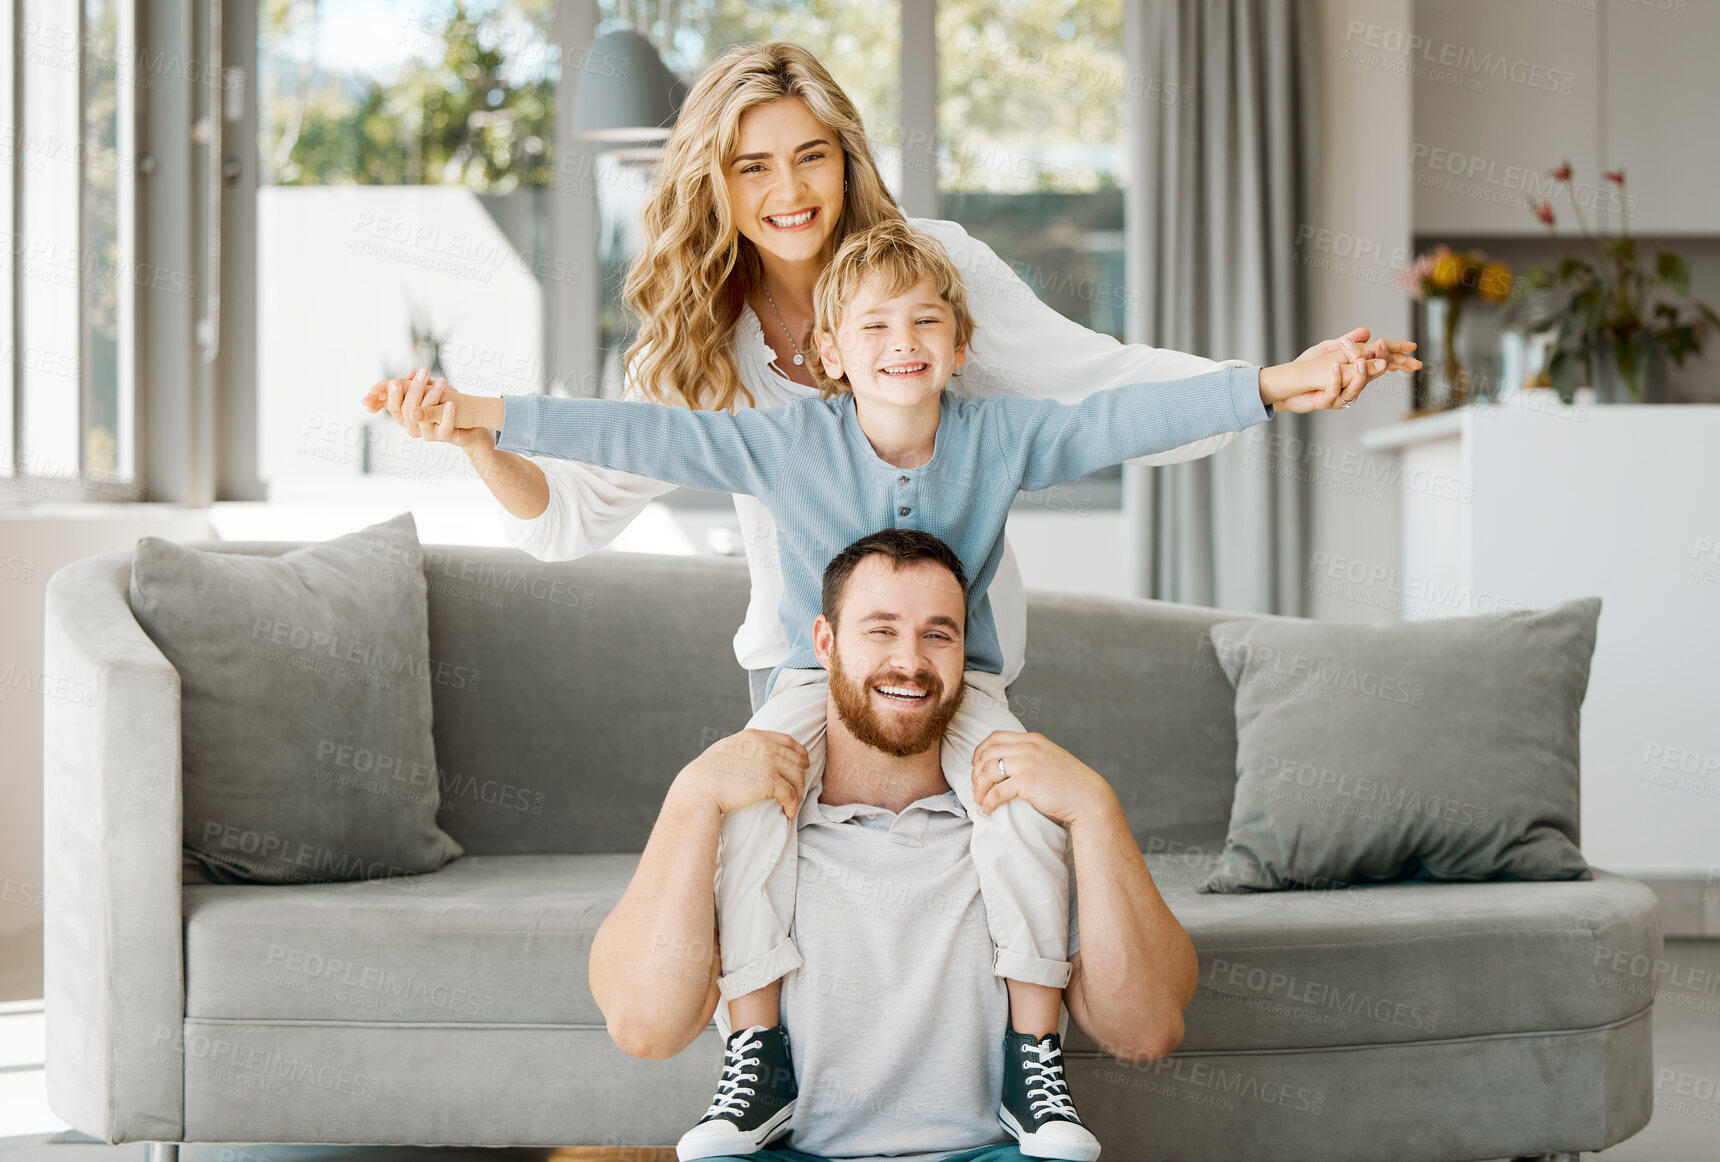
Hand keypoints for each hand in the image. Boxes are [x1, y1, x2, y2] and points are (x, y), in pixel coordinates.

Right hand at [361, 368, 495, 453]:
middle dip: (415, 389)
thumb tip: (410, 373)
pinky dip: (447, 415)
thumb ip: (422, 383)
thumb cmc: (445, 404)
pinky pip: (444, 427)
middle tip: (423, 372)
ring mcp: (428, 434)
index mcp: (406, 416)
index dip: (392, 396)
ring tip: (442, 382)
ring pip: (424, 418)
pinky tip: (451, 404)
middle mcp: (413, 427)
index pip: (393, 407)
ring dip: (433, 397)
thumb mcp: (432, 390)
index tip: (396, 382)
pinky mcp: (444, 437)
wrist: (468, 422)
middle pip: (407, 410)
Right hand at [672, 729, 809, 820]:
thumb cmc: (709, 772)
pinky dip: (793, 804)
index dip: (799, 751)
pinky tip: (789, 812)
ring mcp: (768, 762)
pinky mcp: (769, 782)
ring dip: (798, 791)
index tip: (804, 761)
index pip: (787, 740)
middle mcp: (764, 746)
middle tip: (801, 787)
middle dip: (801, 773)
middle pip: (795, 759)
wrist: (700, 787)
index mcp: (755, 736)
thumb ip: (745, 747)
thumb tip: (753, 754)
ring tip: (794, 802)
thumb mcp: (728, 748)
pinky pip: (791, 794)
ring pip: (797, 776)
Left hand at [970, 730, 1119, 826]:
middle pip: (987, 754)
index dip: (979, 751)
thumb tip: (1006, 763)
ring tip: (980, 799)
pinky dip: (988, 802)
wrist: (1088, 797)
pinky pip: (997, 791)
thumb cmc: (1068, 783)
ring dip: (979, 787)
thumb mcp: (1048, 758)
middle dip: (976, 772)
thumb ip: (1030, 755)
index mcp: (1032, 740)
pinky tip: (988, 809)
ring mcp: (1027, 763)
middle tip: (976, 788)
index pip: (995, 737)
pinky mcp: (1027, 782)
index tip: (975, 765)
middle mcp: (1028, 747)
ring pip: (987, 770)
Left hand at [1262, 334, 1421, 412]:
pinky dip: (1335, 380)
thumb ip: (1347, 342)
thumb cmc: (1308, 368)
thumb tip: (1367, 331)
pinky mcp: (1326, 401)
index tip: (1412, 347)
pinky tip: (1334, 368)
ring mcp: (1341, 394)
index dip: (1398, 354)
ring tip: (1361, 361)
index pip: (1382, 359)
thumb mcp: (1328, 349)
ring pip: (1357, 387)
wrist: (1286, 385)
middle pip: (1374, 374)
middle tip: (1387, 351)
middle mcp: (1352, 382)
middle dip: (1384, 362)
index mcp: (1356, 368)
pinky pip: (1333, 392)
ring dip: (1360, 374)